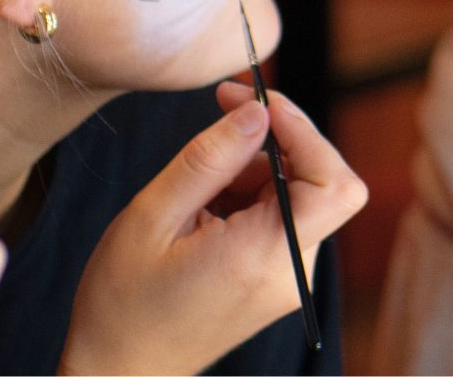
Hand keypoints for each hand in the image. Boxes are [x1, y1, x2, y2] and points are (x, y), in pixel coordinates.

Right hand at [59, 83, 366, 374]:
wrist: (118, 370)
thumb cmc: (123, 301)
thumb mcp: (153, 215)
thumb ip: (209, 159)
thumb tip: (257, 112)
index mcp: (265, 257)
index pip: (335, 183)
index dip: (305, 131)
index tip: (258, 102)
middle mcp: (291, 272)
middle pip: (319, 182)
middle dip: (273, 142)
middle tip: (221, 113)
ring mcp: (287, 281)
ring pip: (298, 195)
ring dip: (254, 169)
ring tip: (193, 186)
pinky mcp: (276, 282)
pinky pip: (281, 218)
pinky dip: (249, 195)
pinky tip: (203, 206)